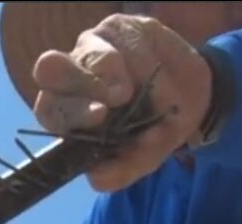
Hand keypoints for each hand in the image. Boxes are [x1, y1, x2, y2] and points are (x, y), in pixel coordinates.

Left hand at [31, 13, 212, 191]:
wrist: (193, 98)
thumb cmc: (153, 131)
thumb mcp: (143, 157)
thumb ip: (121, 170)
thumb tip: (97, 179)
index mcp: (67, 109)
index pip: (49, 108)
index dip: (70, 111)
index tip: (100, 117)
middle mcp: (72, 73)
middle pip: (54, 70)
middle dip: (82, 82)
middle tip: (119, 97)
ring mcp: (95, 45)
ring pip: (96, 54)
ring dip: (127, 77)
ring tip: (155, 97)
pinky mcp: (124, 27)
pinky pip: (132, 43)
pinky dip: (150, 65)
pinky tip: (163, 80)